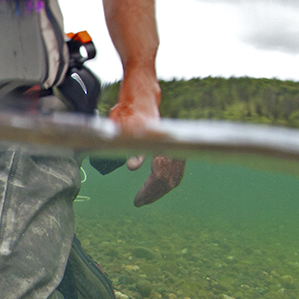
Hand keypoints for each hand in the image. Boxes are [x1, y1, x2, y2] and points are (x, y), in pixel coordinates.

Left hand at [108, 92, 184, 206]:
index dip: (149, 190)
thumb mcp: (122, 128)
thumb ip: (130, 147)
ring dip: (159, 189)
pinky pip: (176, 170)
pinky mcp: (175, 146)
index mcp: (160, 141)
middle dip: (153, 193)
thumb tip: (133, 167)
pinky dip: (166, 181)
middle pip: (168, 178)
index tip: (138, 201)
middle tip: (139, 202)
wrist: (140, 97)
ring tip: (145, 198)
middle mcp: (171, 144)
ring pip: (174, 176)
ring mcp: (175, 145)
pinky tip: (155, 186)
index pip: (160, 173)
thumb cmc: (128, 112)